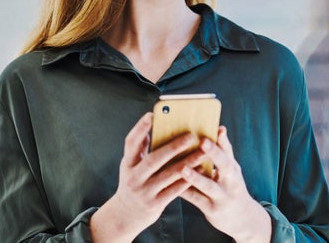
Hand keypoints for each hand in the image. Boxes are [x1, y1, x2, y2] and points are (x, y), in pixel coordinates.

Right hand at [91, 112, 202, 241]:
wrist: (126, 215)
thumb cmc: (134, 182)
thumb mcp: (131, 165)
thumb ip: (141, 148)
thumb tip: (154, 124)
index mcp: (128, 163)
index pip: (131, 143)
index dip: (140, 128)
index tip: (152, 114)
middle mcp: (134, 177)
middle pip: (154, 159)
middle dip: (173, 147)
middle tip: (191, 136)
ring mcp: (144, 191)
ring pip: (169, 175)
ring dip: (188, 162)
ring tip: (203, 152)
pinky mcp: (155, 204)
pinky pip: (175, 190)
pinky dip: (189, 179)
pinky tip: (201, 170)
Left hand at [179, 127, 271, 242]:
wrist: (242, 218)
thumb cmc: (231, 187)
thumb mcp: (232, 171)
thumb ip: (224, 152)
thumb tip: (219, 128)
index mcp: (233, 168)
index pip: (229, 151)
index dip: (223, 140)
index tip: (218, 129)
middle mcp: (231, 181)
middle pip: (225, 165)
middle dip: (214, 153)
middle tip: (203, 142)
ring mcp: (223, 196)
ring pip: (209, 186)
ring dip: (196, 177)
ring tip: (184, 169)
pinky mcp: (212, 210)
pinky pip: (197, 200)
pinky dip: (185, 192)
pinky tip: (173, 186)